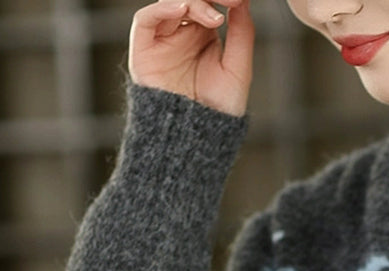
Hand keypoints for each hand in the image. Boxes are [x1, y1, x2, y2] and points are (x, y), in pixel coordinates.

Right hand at [128, 0, 254, 116]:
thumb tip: (243, 1)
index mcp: (204, 35)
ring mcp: (163, 39)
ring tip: (213, 18)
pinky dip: (162, 8)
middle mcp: (182, 32)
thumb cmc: (218, 111)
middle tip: (231, 0)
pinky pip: (146, 19)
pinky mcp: (144, 49)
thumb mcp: (238, 69)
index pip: (209, 2)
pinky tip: (183, 8)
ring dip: (193, 2)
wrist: (197, 138)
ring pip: (171, 3)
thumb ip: (242, 33)